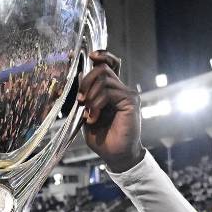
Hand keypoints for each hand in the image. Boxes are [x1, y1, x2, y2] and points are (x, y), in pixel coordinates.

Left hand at [78, 50, 142, 172]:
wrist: (116, 155)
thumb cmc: (103, 138)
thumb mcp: (88, 114)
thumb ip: (86, 96)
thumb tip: (80, 75)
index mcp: (112, 90)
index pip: (110, 64)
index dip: (102, 55)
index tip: (90, 56)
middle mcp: (121, 89)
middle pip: (102, 68)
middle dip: (86, 81)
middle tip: (81, 101)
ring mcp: (127, 94)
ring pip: (104, 79)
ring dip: (90, 96)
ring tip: (88, 114)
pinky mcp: (130, 101)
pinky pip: (108, 92)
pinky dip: (96, 104)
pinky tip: (94, 117)